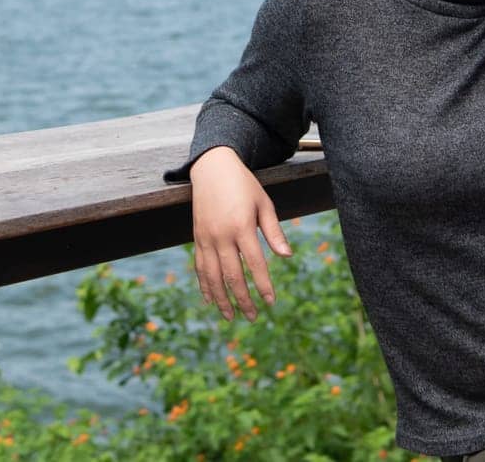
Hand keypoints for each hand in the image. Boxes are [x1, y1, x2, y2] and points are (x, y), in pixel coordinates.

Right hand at [188, 146, 292, 321]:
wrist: (212, 168)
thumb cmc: (243, 186)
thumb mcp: (263, 203)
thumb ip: (274, 231)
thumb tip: (287, 256)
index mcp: (241, 226)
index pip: (255, 263)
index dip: (263, 284)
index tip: (270, 302)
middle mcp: (221, 235)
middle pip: (232, 275)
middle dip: (242, 299)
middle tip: (252, 317)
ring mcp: (206, 238)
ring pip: (212, 276)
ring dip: (221, 299)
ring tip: (229, 316)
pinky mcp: (197, 237)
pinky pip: (199, 266)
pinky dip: (204, 285)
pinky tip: (210, 299)